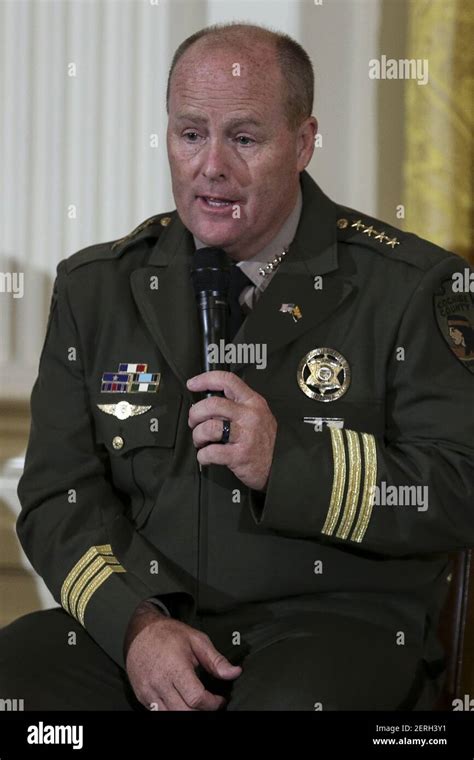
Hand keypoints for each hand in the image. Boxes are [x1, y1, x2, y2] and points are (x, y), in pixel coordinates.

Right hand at [125, 602, 241, 710]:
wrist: (139, 632)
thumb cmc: (169, 634)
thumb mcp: (196, 640)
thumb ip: (216, 660)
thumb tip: (235, 672)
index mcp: (175, 667)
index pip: (196, 698)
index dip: (213, 704)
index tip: (220, 700)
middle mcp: (160, 682)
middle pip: (185, 712)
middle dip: (202, 711)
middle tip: (210, 703)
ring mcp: (149, 692)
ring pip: (171, 716)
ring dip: (187, 713)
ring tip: (196, 704)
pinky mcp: (142, 697)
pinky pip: (159, 714)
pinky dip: (172, 712)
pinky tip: (180, 702)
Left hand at [187, 371, 276, 490]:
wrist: (280, 466)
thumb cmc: (264, 440)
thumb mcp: (258, 414)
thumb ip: (238, 404)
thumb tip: (208, 401)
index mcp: (253, 402)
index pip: (227, 381)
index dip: (206, 379)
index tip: (192, 384)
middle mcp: (249, 416)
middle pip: (211, 404)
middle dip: (195, 413)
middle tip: (194, 422)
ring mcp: (245, 435)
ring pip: (208, 428)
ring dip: (197, 435)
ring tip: (201, 441)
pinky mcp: (239, 455)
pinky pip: (210, 452)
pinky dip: (202, 455)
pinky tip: (206, 456)